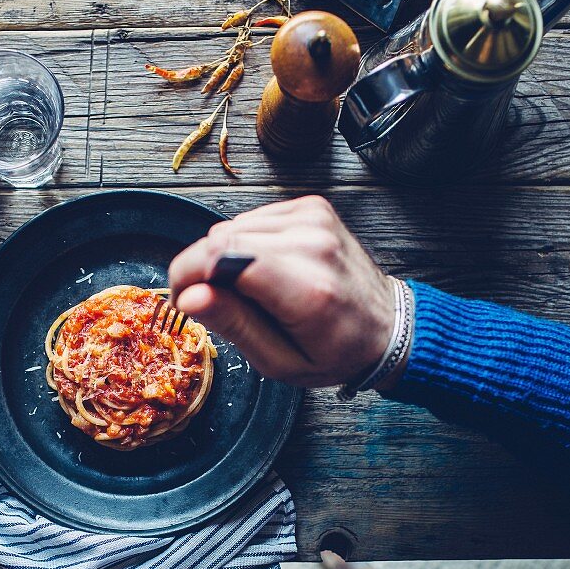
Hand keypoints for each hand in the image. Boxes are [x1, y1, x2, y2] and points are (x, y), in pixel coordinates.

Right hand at [169, 195, 398, 387]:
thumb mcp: (280, 362)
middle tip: (216, 305)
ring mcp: (313, 218)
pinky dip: (245, 245)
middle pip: (220, 240)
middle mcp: (311, 242)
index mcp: (306, 288)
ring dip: (225, 259)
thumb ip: (234, 326)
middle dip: (202, 271)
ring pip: (231, 228)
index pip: (222, 257)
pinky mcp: (310, 206)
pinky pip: (251, 220)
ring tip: (250, 292)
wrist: (387, 327)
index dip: (187, 276)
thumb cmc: (335, 352)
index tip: (183, 302)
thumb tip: (189, 297)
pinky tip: (264, 271)